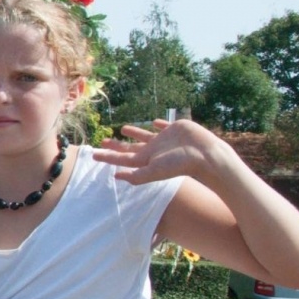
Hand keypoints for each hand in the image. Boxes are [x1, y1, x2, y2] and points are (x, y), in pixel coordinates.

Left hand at [93, 119, 225, 185]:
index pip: (122, 158)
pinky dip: (158, 124)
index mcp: (146, 160)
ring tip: (123, 129)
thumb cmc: (179, 164)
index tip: (93, 154)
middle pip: (130, 147)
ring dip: (134, 133)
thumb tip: (115, 176)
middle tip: (104, 141)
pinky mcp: (176, 129)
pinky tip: (154, 122)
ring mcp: (165, 139)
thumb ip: (135, 175)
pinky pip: (164, 126)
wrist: (205, 155)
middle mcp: (154, 150)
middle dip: (117, 145)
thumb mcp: (154, 171)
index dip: (108, 156)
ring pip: (145, 135)